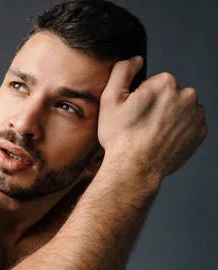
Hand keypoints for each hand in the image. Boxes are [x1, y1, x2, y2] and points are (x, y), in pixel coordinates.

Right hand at [98, 56, 206, 178]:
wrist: (135, 168)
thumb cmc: (121, 136)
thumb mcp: (110, 99)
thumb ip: (122, 71)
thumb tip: (136, 60)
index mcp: (166, 83)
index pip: (154, 83)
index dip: (141, 97)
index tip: (133, 112)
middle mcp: (187, 95)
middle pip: (170, 95)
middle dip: (158, 106)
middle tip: (141, 124)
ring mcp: (196, 116)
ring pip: (180, 110)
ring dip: (168, 118)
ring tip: (151, 134)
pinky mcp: (200, 133)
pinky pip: (189, 127)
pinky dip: (177, 132)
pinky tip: (162, 141)